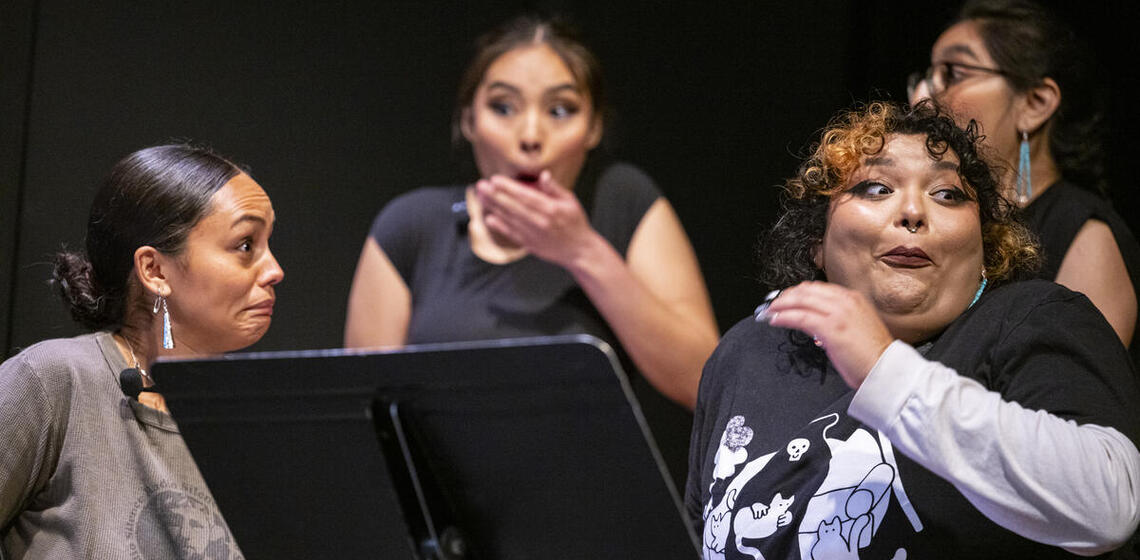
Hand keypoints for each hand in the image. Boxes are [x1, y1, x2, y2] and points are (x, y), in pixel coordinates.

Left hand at [475, 170, 598, 266]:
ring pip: (509, 219)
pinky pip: (511, 234)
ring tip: (481, 197)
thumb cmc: (575, 223)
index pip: (525, 195)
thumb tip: (543, 175)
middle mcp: (540, 221)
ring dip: (493, 207)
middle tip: (481, 186)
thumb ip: (554, 188)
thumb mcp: (570, 201)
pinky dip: (499, 226)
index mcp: (550, 208)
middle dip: (494, 195)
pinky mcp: (530, 244)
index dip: (508, 187)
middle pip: (512, 206)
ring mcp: (533, 234)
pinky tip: (489, 218)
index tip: (495, 180)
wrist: (579, 250)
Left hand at [764, 281, 894, 388]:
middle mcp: (846, 301)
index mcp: (853, 298)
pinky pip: (801, 317)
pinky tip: (775, 320)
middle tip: (773, 304)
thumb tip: (815, 323)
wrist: (886, 369)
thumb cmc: (872, 354)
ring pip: (801, 301)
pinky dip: (784, 317)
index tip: (786, 298)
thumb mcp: (857, 326)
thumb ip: (837, 319)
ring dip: (781, 305)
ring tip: (769, 311)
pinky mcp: (831, 328)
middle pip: (806, 291)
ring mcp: (838, 313)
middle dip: (786, 297)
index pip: (817, 288)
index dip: (798, 292)